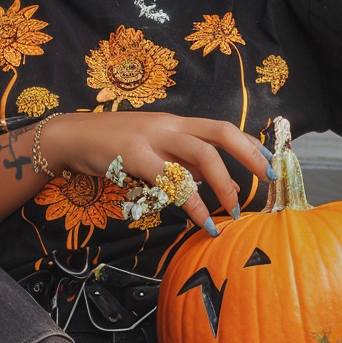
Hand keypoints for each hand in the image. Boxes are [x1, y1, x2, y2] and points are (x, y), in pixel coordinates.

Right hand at [40, 112, 272, 231]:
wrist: (71, 136)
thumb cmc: (113, 145)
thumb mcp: (153, 148)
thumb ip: (181, 162)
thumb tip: (219, 182)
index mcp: (176, 122)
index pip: (221, 127)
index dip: (249, 143)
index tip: (270, 162)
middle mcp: (169, 125)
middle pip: (220, 131)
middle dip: (249, 154)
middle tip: (268, 179)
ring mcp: (152, 138)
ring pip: (201, 154)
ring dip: (224, 183)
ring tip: (232, 210)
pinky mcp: (135, 155)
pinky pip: (171, 180)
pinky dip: (191, 202)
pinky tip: (200, 220)